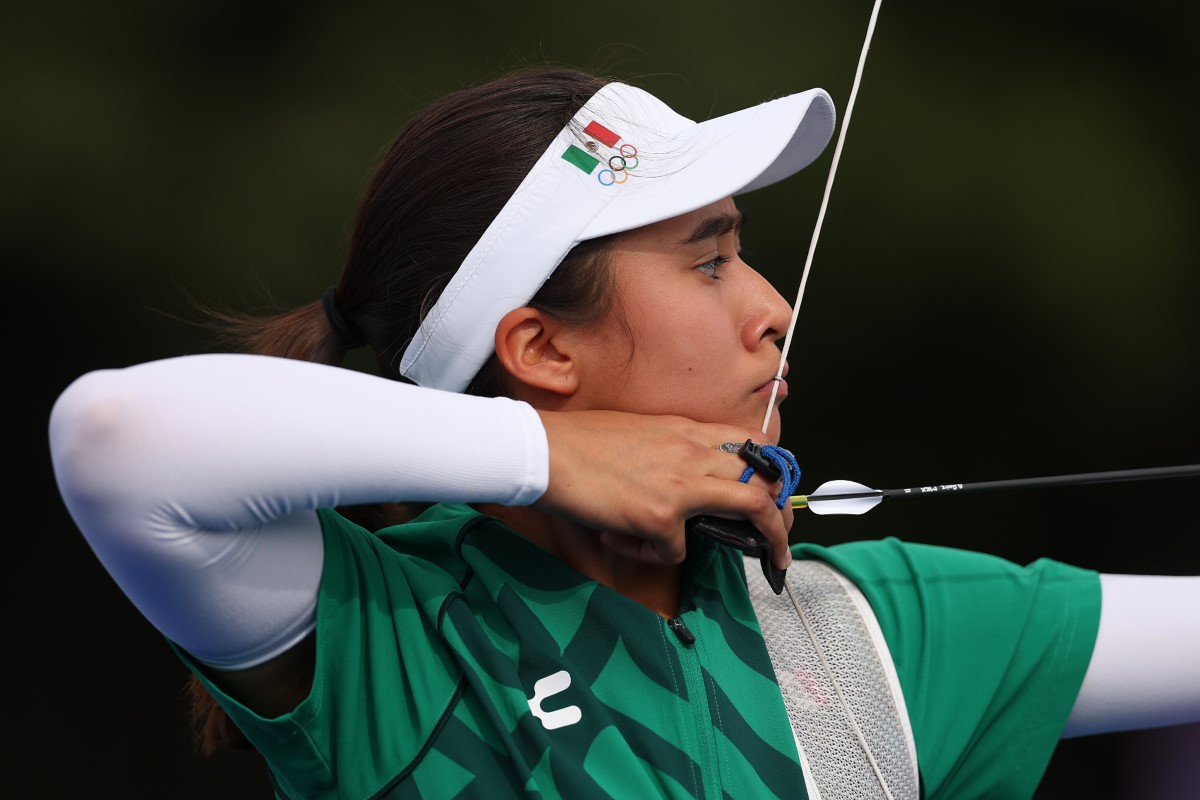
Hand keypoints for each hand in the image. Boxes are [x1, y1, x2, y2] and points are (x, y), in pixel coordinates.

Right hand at [533, 410, 792, 569]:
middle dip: (784, 509)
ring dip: (769, 537)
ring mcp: (679, 484)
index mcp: (686, 430)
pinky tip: (629, 543)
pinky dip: (658, 555)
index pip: (753, 443)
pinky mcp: (658, 517)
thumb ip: (670, 450)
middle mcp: (692, 452)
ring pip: (752, 508)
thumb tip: (683, 480)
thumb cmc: (579, 441)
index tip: (775, 490)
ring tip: (772, 557)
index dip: (773, 470)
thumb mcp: (639, 432)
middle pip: (765, 477)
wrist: (542, 450)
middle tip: (783, 533)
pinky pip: (677, 550)